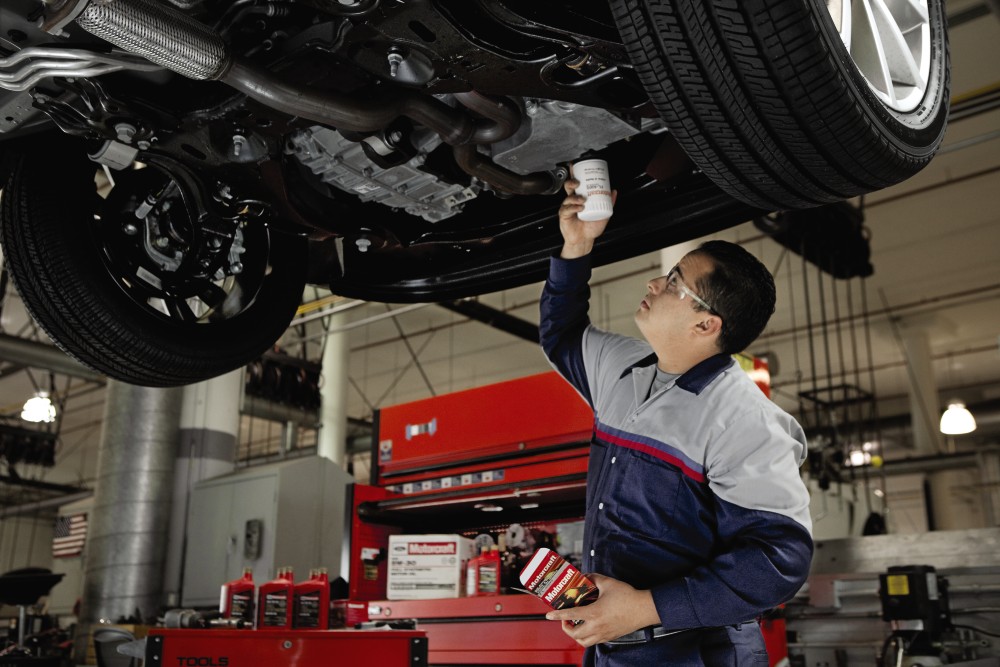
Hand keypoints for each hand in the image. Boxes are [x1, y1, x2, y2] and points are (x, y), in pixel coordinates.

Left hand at [544, 574, 658, 646]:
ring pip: (584, 642)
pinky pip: (594, 642)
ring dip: (575, 635)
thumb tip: (585, 576)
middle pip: (574, 634)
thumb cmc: (628, 596)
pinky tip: (589, 627)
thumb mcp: (608, 583)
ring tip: (575, 625)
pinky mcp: (610, 636)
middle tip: (564, 618)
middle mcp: (597, 627)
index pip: (570, 615)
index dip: (557, 615)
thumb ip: (593, 578)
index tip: (548, 615)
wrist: (644, 609)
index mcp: (594, 613)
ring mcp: (604, 634)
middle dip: (565, 627)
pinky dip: (587, 637)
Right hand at [558, 177, 617, 258]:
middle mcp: (572, 201)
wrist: (585, 240)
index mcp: (580, 197)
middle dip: (572, 182)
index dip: (574, 174)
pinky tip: (579, 208)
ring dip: (575, 197)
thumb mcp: (604, 214)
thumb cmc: (591, 227)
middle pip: (568, 187)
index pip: (576, 183)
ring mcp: (568, 208)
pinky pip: (567, 209)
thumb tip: (614, 191)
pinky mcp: (564, 216)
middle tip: (578, 183)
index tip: (575, 166)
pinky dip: (573, 207)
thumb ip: (609, 203)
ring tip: (583, 200)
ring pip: (568, 197)